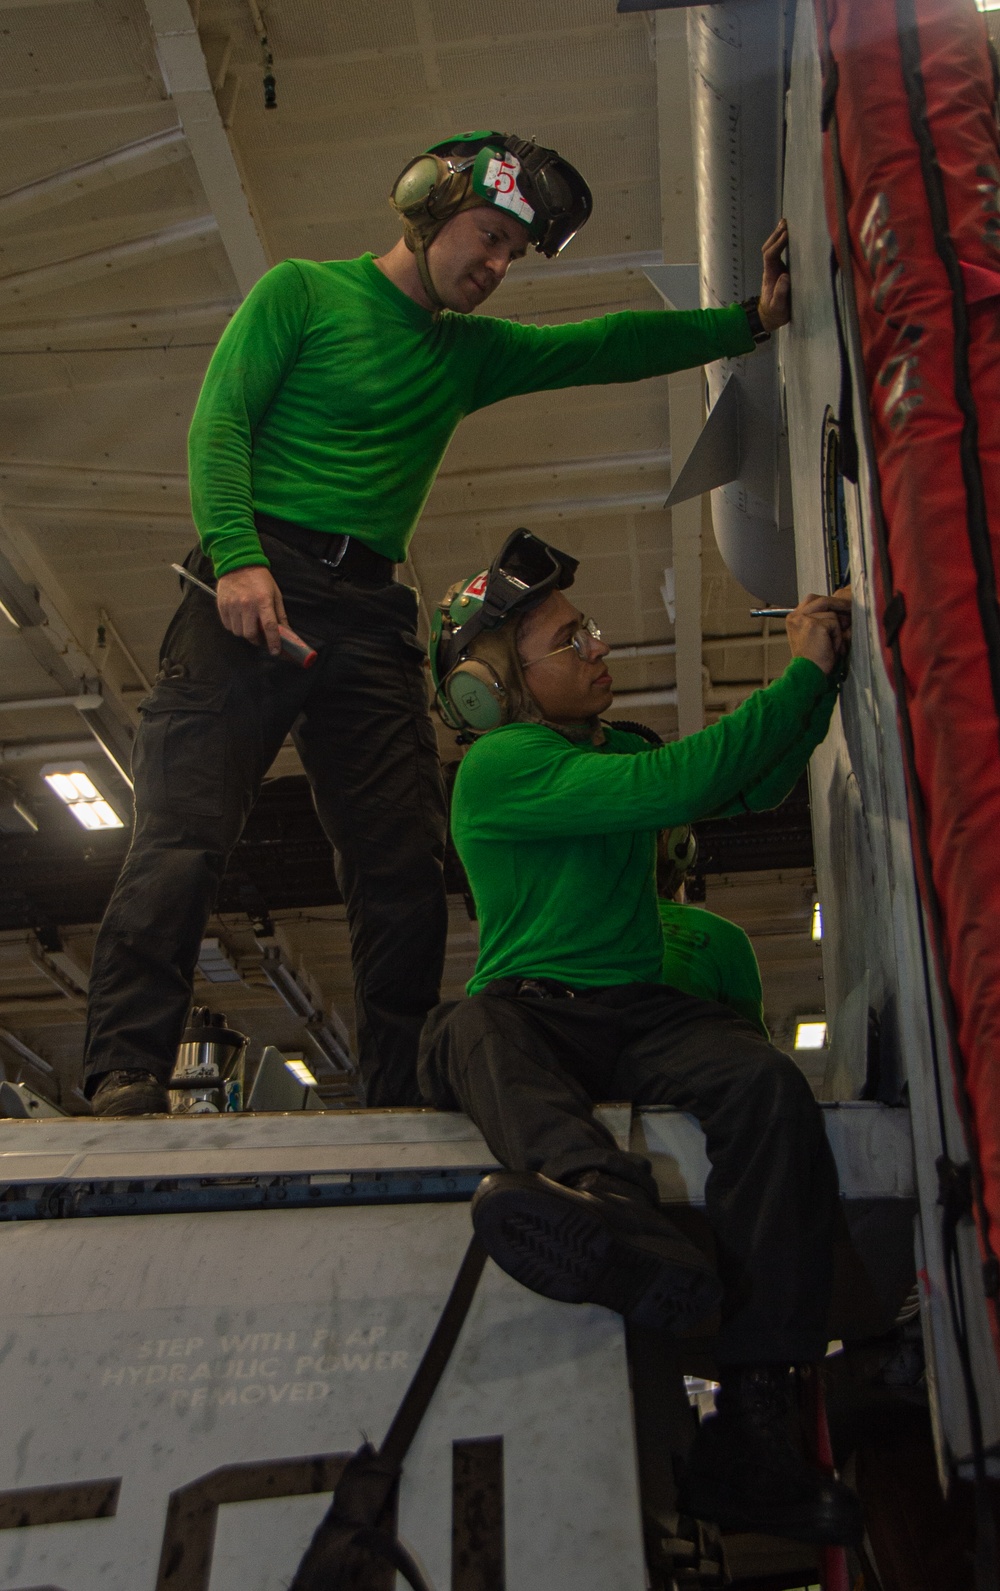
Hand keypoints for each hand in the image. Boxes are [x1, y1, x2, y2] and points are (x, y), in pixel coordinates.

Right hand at [216, 566, 288, 656]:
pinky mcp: (222, 606)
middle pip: (251, 634)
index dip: (273, 642)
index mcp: (263, 601)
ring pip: (238, 632)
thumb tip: (287, 632)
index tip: (275, 651)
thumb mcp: (275, 594)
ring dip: (245, 633)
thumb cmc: (260, 579)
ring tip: (249, 625)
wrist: (238, 563)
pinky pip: (228, 626)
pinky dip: (235, 627)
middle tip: (261, 637)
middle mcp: (247, 605)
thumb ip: (280, 615)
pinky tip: (239, 619)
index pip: (269, 627)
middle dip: (257, 640)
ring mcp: (233, 606)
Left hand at [758, 218, 790, 332]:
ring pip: (772, 249)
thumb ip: (780, 293)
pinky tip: (788, 235)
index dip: (778, 244)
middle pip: (768, 248)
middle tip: (785, 222)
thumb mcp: (779, 307)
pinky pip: (778, 253)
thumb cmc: (775, 313)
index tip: (787, 234)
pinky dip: (782, 242)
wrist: (769, 317)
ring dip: (777, 236)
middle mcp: (771, 269)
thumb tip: (785, 276)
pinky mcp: (779, 270)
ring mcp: (774, 269)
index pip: (770, 255)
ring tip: (786, 223)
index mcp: (770, 276)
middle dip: (776, 235)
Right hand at [786, 586, 851, 674]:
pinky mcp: (814, 625)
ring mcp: (804, 619)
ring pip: (831, 613)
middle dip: (837, 604)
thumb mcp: (815, 636)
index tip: (841, 607)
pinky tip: (831, 648)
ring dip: (836, 630)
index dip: (828, 603)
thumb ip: (823, 621)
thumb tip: (843, 613)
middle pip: (821, 600)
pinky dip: (837, 637)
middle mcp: (795, 616)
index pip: (812, 600)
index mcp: (793, 618)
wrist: (808, 674)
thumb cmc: (813, 660)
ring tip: (831, 645)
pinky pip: (834, 623)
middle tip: (850, 609)